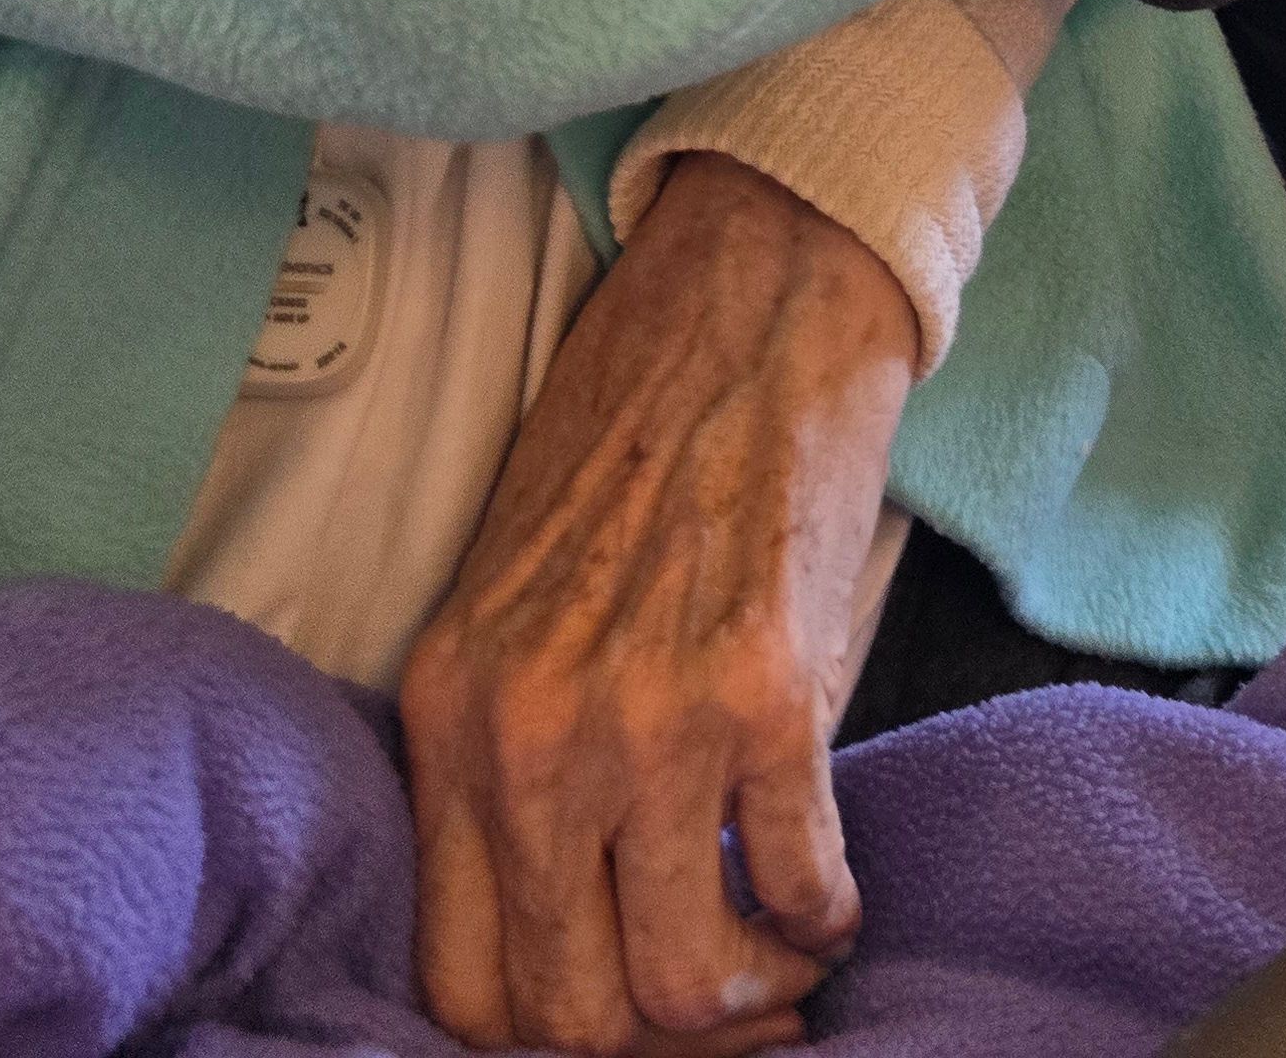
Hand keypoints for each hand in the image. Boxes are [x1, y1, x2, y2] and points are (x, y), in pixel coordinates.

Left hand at [402, 156, 920, 1054]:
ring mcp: (647, 718)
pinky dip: (826, 917)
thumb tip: (575, 918)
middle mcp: (533, 735)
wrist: (748, 302)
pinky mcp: (766, 689)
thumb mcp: (515, 603)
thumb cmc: (636, 441)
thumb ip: (519, 753)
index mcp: (453, 711)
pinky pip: (800, 885)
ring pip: (681, 986)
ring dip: (750, 997)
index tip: (614, 1020)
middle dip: (657, 1042)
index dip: (545, 1040)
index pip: (460, 980)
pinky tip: (832, 886)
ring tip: (780, 953)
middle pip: (569, 1015)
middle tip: (718, 1007)